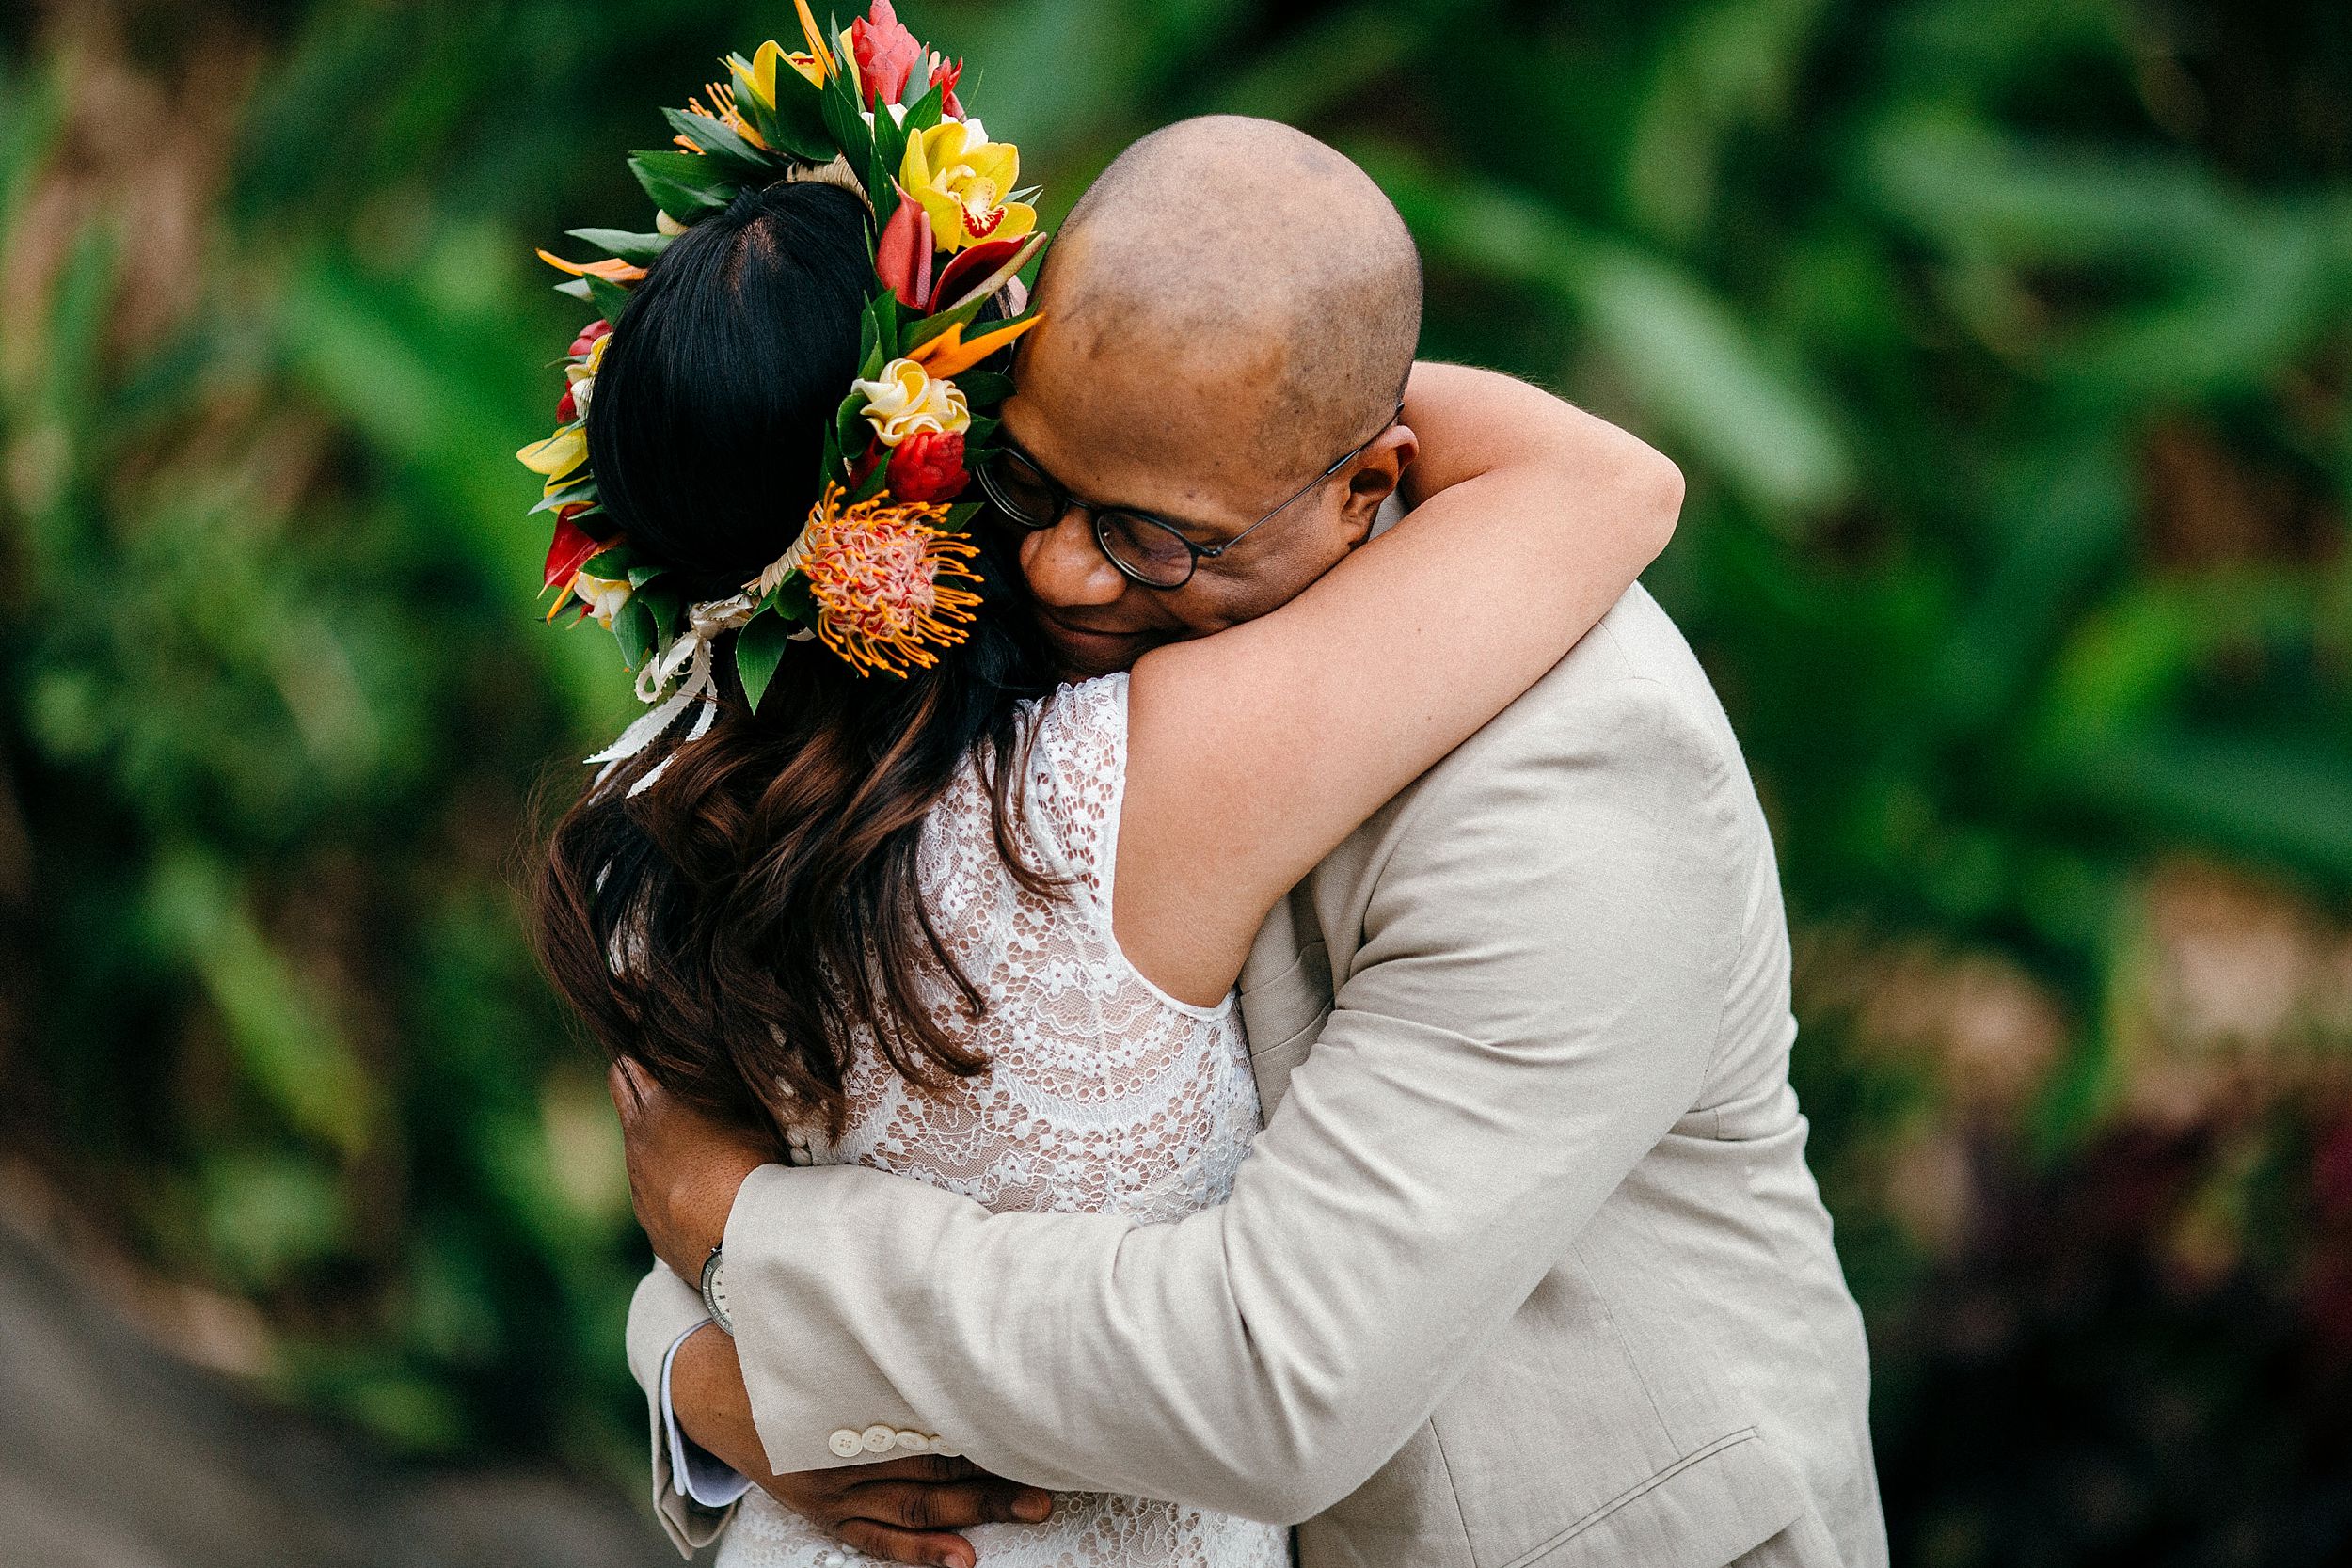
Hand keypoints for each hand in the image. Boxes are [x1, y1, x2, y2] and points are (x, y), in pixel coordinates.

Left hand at [608, 1058, 772, 1280]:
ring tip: (669, 1132)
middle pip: (624, 1104)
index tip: (633, 1050)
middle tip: (627, 1069)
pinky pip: (650, 1194)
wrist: (740, 1249)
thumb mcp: (747, 1123)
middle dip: (627, 1086)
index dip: (635, 1060)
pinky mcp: (649, 1225)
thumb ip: (721, 1105)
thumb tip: (715, 1094)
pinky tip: (684, 1186)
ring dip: (650, 1140)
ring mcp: (640, 1191)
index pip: (633, 1073)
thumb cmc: (752, 1174)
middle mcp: (639, 1149)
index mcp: (659, 1112)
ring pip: (637, 1154)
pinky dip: (662, 1183)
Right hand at [670, 1323, 1052, 1567]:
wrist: (706, 1377)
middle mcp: (844, 1443)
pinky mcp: (820, 1508)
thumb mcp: (832, 1314)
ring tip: (1031, 1511)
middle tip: (1052, 1473)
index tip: (1035, 1414)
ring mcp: (831, 1485)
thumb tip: (953, 1273)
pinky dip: (917, 1550)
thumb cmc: (778, 1335)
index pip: (935, 1409)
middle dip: (996, 1470)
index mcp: (855, 1390)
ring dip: (975, 1510)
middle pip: (934, 1459)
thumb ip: (886, 1310)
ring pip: (913, 1503)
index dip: (985, 1415)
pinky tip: (961, 1558)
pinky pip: (874, 1536)